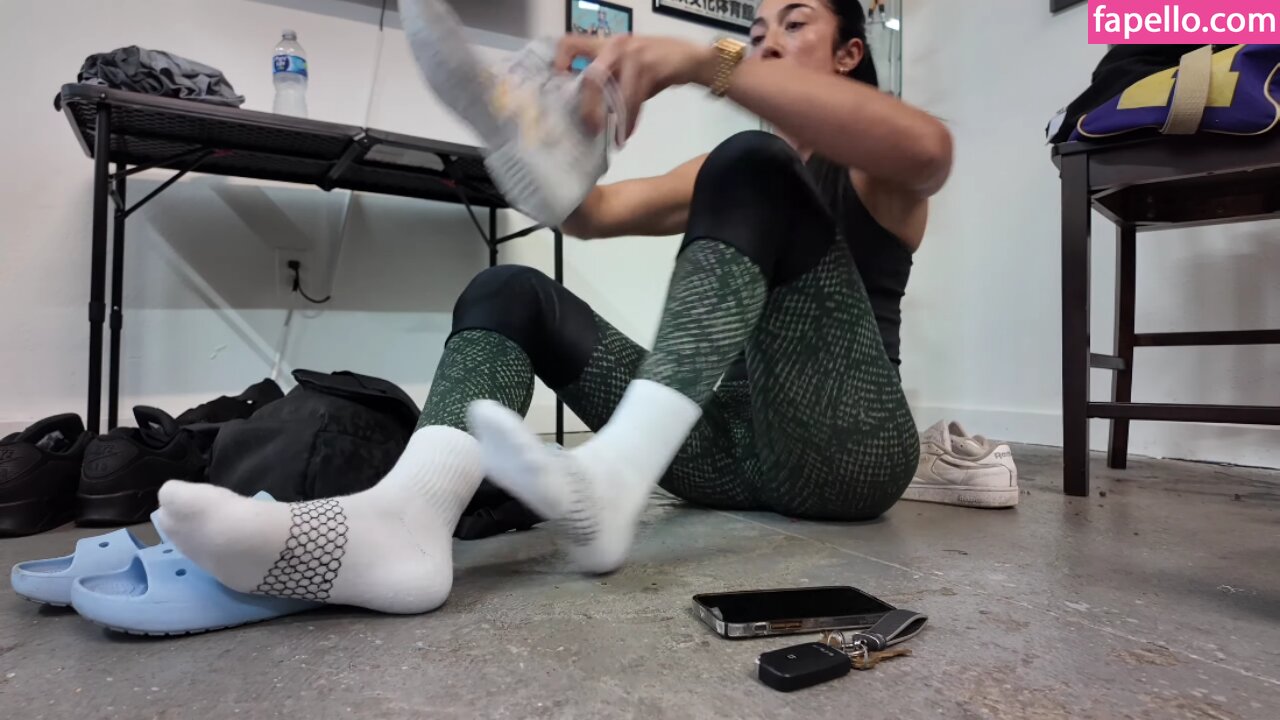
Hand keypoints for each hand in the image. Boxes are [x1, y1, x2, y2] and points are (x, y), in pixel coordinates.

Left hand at [553, 34, 716, 138]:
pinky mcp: (648, 65)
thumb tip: (588, 111)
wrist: (693, 59)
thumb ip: (609, 84)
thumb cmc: (656, 67)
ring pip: (613, 92)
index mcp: (605, 45)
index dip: (559, 64)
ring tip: (612, 137)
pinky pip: (633, 98)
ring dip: (613, 118)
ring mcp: (631, 53)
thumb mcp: (628, 71)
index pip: (570, 43)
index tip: (559, 89)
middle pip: (590, 77)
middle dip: (588, 107)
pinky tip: (627, 132)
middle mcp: (615, 45)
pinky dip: (630, 119)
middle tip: (589, 128)